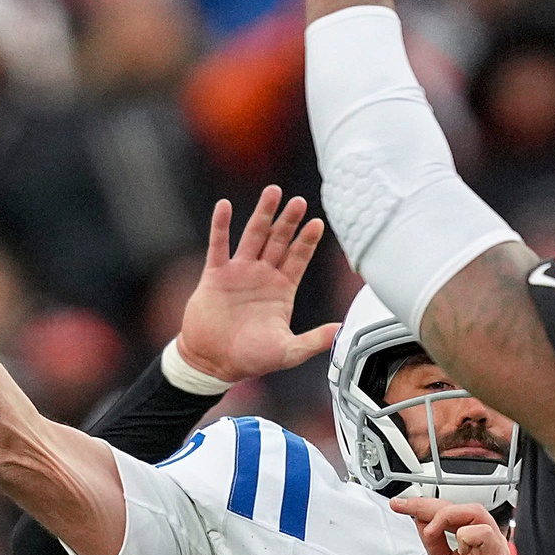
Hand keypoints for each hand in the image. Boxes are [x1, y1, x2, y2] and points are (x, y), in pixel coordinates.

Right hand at [175, 185, 340, 383]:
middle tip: (299, 201)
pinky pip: (218, 245)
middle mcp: (263, 275)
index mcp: (282, 290)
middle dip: (289, 221)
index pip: (299, 258)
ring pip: (253, 236)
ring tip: (273, 192)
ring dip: (263, 214)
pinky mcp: (216, 275)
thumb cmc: (250, 359)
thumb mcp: (288, 351)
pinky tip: (225, 206)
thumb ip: (314, 340)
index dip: (307, 241)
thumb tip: (342, 331)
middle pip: (279, 241)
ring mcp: (239, 272)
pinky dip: (221, 225)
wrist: (212, 363)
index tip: (317, 223)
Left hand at [394, 496, 513, 554]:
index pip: (448, 511)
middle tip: (407, 509)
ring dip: (446, 516)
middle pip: (459, 506)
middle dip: (428, 506)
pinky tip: (460, 549)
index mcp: (471, 539)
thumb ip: (433, 542)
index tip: (400, 504)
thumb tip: (421, 521)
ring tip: (432, 530)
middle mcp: (482, 539)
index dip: (422, 505)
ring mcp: (492, 546)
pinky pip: (485, 533)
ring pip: (474, 511)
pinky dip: (467, 534)